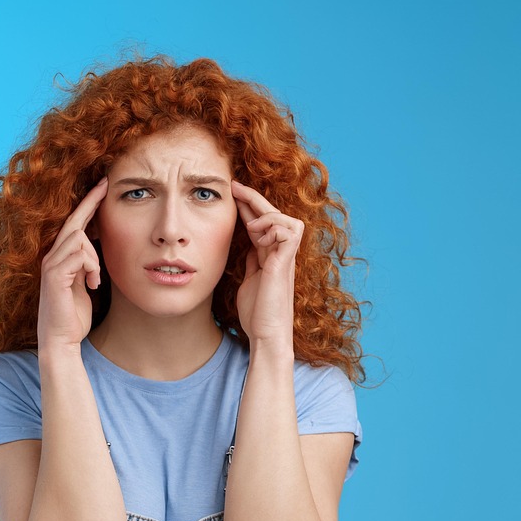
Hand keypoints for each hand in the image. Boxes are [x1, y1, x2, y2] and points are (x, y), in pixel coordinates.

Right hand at [38, 177, 107, 349]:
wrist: (61, 340)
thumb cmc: (73, 316)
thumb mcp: (83, 285)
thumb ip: (86, 267)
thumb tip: (94, 252)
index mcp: (59, 258)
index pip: (74, 225)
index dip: (87, 204)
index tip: (101, 186)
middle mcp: (51, 257)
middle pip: (73, 222)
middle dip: (90, 202)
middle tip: (105, 184)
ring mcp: (51, 265)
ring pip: (79, 239)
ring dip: (95, 259)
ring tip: (96, 281)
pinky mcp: (54, 276)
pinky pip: (79, 256)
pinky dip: (92, 268)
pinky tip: (92, 285)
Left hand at [231, 180, 303, 348]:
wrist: (266, 334)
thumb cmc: (258, 313)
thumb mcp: (249, 280)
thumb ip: (252, 262)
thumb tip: (249, 247)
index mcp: (271, 256)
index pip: (262, 223)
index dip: (249, 207)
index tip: (232, 194)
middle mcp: (281, 254)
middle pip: (273, 215)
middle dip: (254, 198)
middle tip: (234, 185)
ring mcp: (286, 258)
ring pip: (286, 219)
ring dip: (266, 216)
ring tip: (250, 227)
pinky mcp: (286, 263)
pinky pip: (288, 231)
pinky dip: (273, 228)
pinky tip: (259, 237)